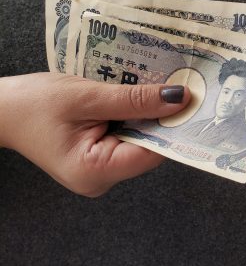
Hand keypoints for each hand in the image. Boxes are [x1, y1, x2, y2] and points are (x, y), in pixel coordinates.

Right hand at [0, 73, 190, 196]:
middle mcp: (102, 179)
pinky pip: (126, 139)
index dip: (173, 127)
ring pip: (139, 141)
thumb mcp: (88, 96)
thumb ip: (135, 100)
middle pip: (148, 148)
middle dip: (161, 118)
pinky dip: (133, 118)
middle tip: (179, 85)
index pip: (152, 153)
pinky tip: (136, 98)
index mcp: (96, 171)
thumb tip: (179, 99)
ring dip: (147, 115)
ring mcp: (100, 172)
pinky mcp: (98, 159)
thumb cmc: (33, 103)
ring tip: (158, 87)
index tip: (193, 100)